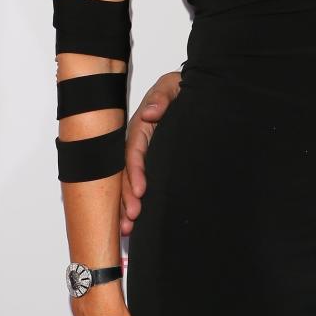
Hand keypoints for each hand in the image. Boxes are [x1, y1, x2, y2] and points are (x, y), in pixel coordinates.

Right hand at [119, 71, 180, 235]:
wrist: (190, 92)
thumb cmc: (179, 88)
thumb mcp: (172, 86)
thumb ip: (162, 97)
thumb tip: (151, 113)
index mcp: (141, 127)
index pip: (134, 153)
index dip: (135, 172)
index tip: (141, 191)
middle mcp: (138, 143)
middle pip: (127, 174)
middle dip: (126, 197)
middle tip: (132, 219)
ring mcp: (144, 155)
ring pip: (129, 183)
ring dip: (126, 206)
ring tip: (127, 229)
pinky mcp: (152, 162)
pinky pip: (139, 184)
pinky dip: (133, 202)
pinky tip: (134, 224)